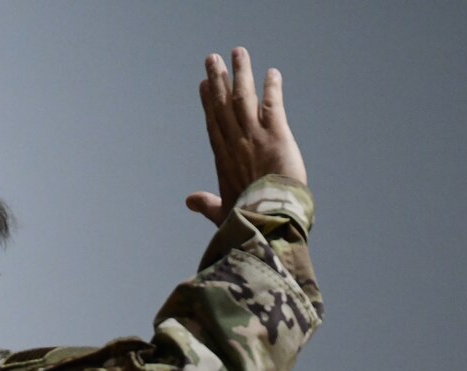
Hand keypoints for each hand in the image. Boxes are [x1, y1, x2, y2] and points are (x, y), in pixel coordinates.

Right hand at [186, 47, 306, 224]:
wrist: (268, 220)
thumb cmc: (246, 221)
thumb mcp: (223, 214)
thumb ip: (207, 205)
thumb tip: (189, 201)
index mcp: (223, 159)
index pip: (214, 123)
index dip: (208, 102)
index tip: (203, 85)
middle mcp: (235, 142)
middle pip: (224, 104)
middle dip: (218, 79)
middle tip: (212, 58)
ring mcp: (254, 136)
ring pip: (244, 97)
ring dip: (241, 73)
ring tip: (238, 52)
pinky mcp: (276, 134)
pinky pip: (273, 105)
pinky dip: (273, 88)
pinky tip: (272, 73)